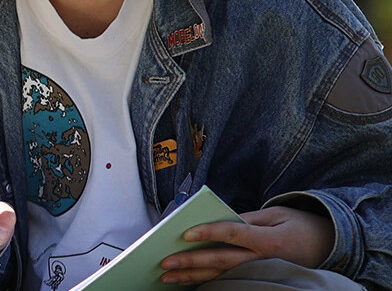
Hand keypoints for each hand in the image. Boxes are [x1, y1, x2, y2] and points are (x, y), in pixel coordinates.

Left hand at [157, 206, 334, 284]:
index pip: (234, 234)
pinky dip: (207, 281)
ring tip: (168, 277)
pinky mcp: (260, 278)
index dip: (210, 232)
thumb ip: (248, 219)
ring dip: (193, 277)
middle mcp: (264, 260)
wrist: (331, 246)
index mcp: (270, 240)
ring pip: (222, 276)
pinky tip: (188, 281)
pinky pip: (230, 281)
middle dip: (191, 262)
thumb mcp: (278, 214)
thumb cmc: (302, 225)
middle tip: (165, 263)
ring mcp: (262, 272)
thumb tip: (218, 220)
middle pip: (222, 261)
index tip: (185, 232)